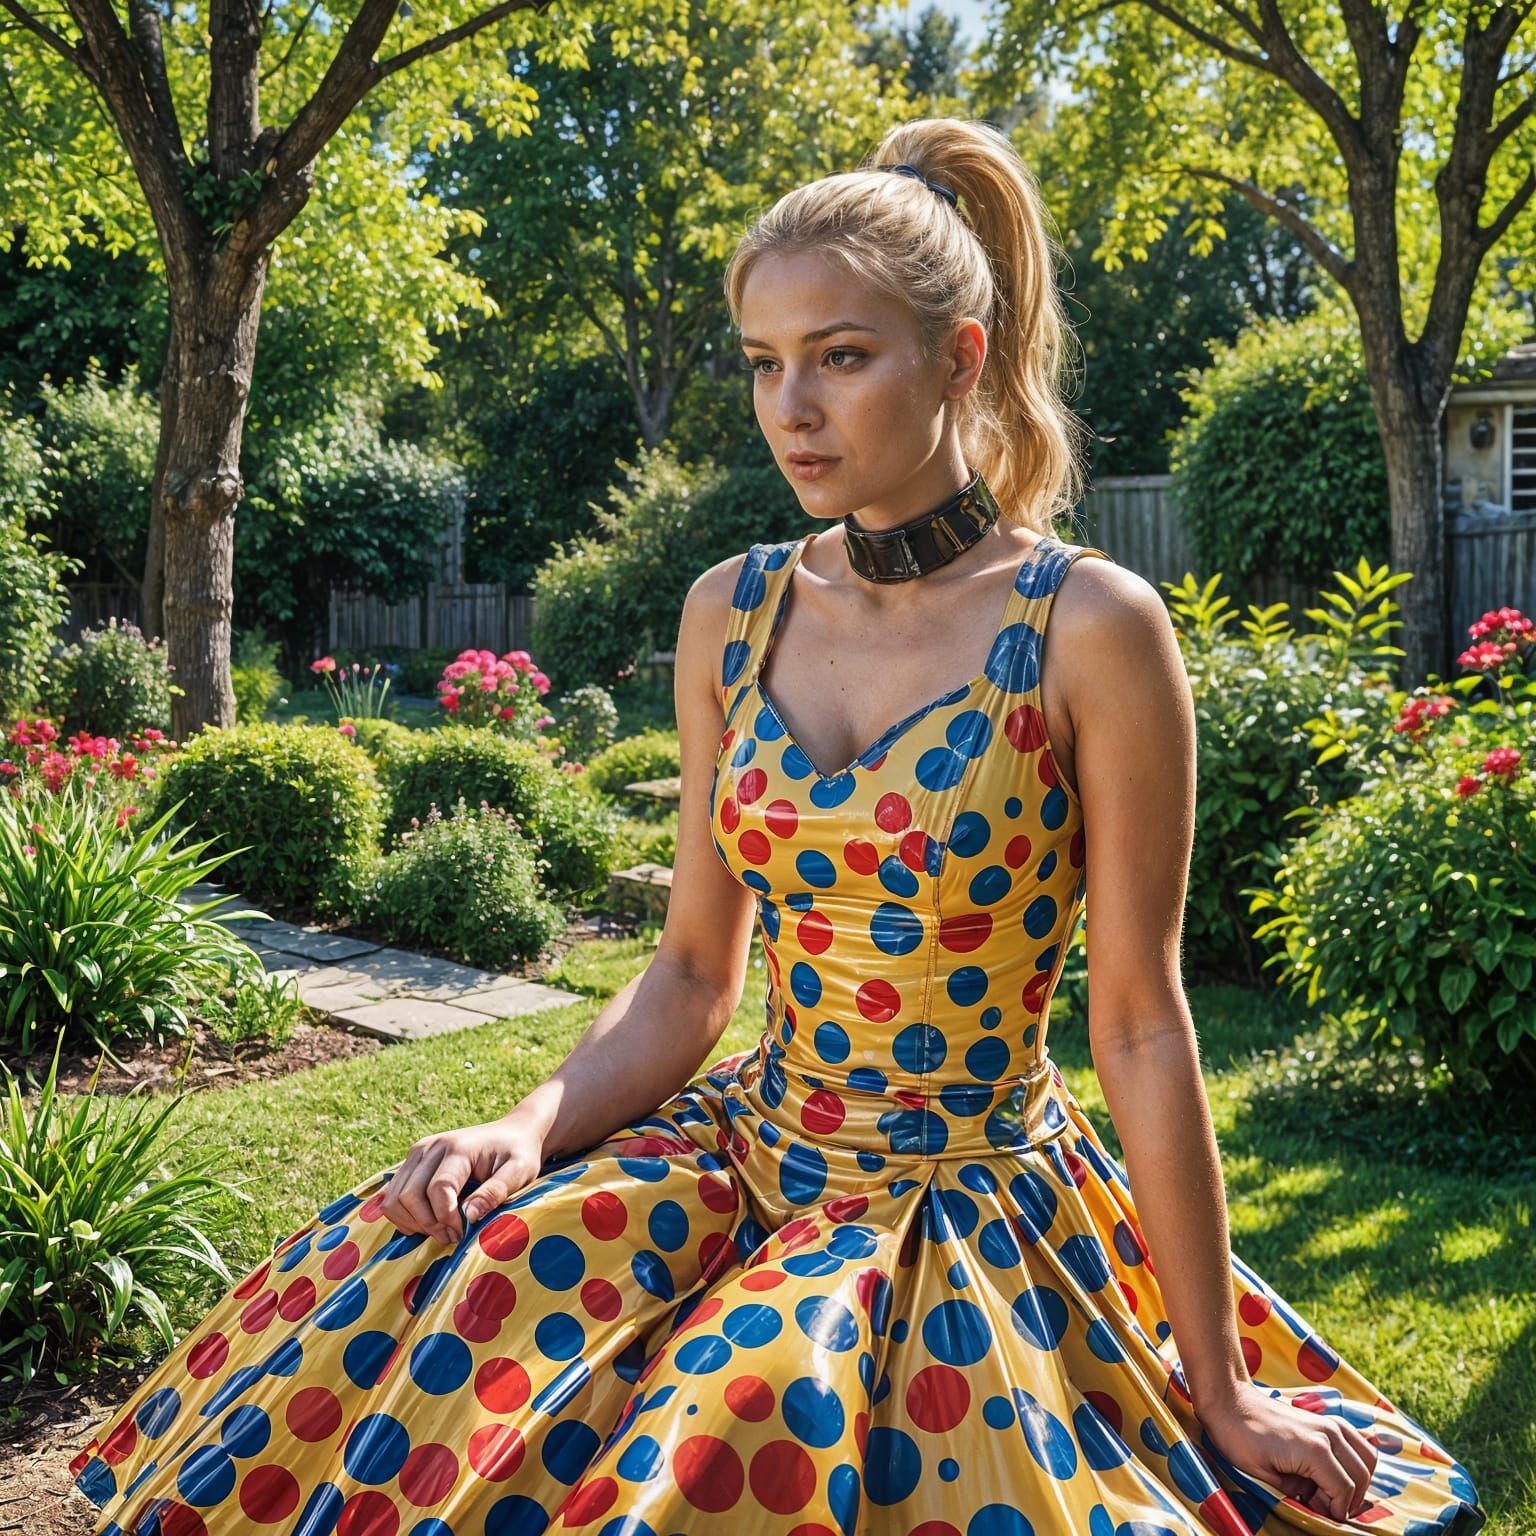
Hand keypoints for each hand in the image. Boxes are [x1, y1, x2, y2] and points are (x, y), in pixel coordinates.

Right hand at [380, 1113, 546, 1245]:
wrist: (511, 1133)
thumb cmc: (518, 1153)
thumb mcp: (520, 1171)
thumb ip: (496, 1191)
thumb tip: (469, 1216)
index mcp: (458, 1148)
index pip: (439, 1189)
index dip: (447, 1218)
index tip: (464, 1232)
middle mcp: (431, 1147)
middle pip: (409, 1195)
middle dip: (429, 1224)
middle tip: (453, 1236)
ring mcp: (418, 1153)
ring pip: (394, 1198)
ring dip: (413, 1222)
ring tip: (442, 1230)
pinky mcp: (412, 1162)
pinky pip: (392, 1196)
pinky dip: (405, 1216)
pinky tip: (429, 1222)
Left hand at [1199, 1380, 1378, 1524]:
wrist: (1229, 1400)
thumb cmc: (1239, 1437)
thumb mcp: (1263, 1476)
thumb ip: (1296, 1493)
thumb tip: (1316, 1504)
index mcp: (1315, 1449)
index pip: (1344, 1491)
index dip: (1335, 1511)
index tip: (1317, 1515)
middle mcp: (1329, 1434)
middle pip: (1361, 1477)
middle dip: (1347, 1498)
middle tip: (1322, 1506)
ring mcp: (1329, 1423)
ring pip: (1367, 1458)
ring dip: (1356, 1480)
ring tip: (1329, 1491)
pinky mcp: (1325, 1419)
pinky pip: (1357, 1442)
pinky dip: (1355, 1461)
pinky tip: (1334, 1471)